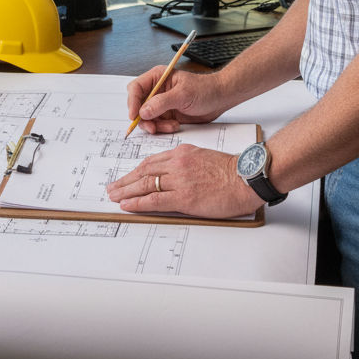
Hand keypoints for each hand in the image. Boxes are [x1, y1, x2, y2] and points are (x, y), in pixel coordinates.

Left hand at [106, 144, 262, 218]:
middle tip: (112, 187)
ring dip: (126, 191)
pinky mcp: (184, 198)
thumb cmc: (231, 170)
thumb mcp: (203, 157)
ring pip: (145, 184)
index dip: (136, 170)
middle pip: (144, 171)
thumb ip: (186, 163)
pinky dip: (137, 202)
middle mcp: (177, 164)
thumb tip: (172, 174)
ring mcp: (179, 180)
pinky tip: (127, 205)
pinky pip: (154, 200)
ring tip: (114, 196)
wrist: (246, 178)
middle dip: (125, 180)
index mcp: (182, 153)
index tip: (127, 176)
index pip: (152, 161)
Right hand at [126, 67, 226, 134]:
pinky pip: (157, 124)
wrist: (220, 99)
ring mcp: (161, 103)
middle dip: (143, 118)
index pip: (136, 88)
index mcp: (158, 77)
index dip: (132, 102)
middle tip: (152, 127)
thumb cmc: (205, 89)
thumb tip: (143, 111)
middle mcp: (156, 90)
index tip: (135, 115)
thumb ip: (161, 103)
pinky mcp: (166, 114)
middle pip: (138, 105)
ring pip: (146, 118)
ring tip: (171, 126)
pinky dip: (163, 128)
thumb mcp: (183, 95)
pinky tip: (175, 125)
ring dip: (156, 125)